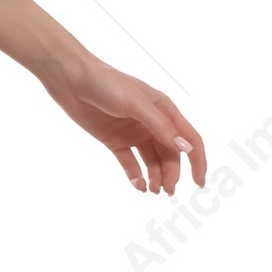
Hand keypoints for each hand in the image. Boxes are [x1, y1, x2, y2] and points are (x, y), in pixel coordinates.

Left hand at [0, 0, 204, 194]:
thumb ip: (161, 126)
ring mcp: (134, 133)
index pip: (189, 139)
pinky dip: (136, 176)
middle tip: (166, 191)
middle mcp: (153, 123)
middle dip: (172, 173)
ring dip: (156, 177)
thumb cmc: (107, 84)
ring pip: (152, 161)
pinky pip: (131, 163)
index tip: (199, 183)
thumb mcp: (136, 104)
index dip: (197, 161)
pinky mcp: (115, 141)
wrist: (72, 80)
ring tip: (152, 190)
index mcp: (165, 110)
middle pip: (170, 154)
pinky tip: (138, 186)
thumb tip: (186, 148)